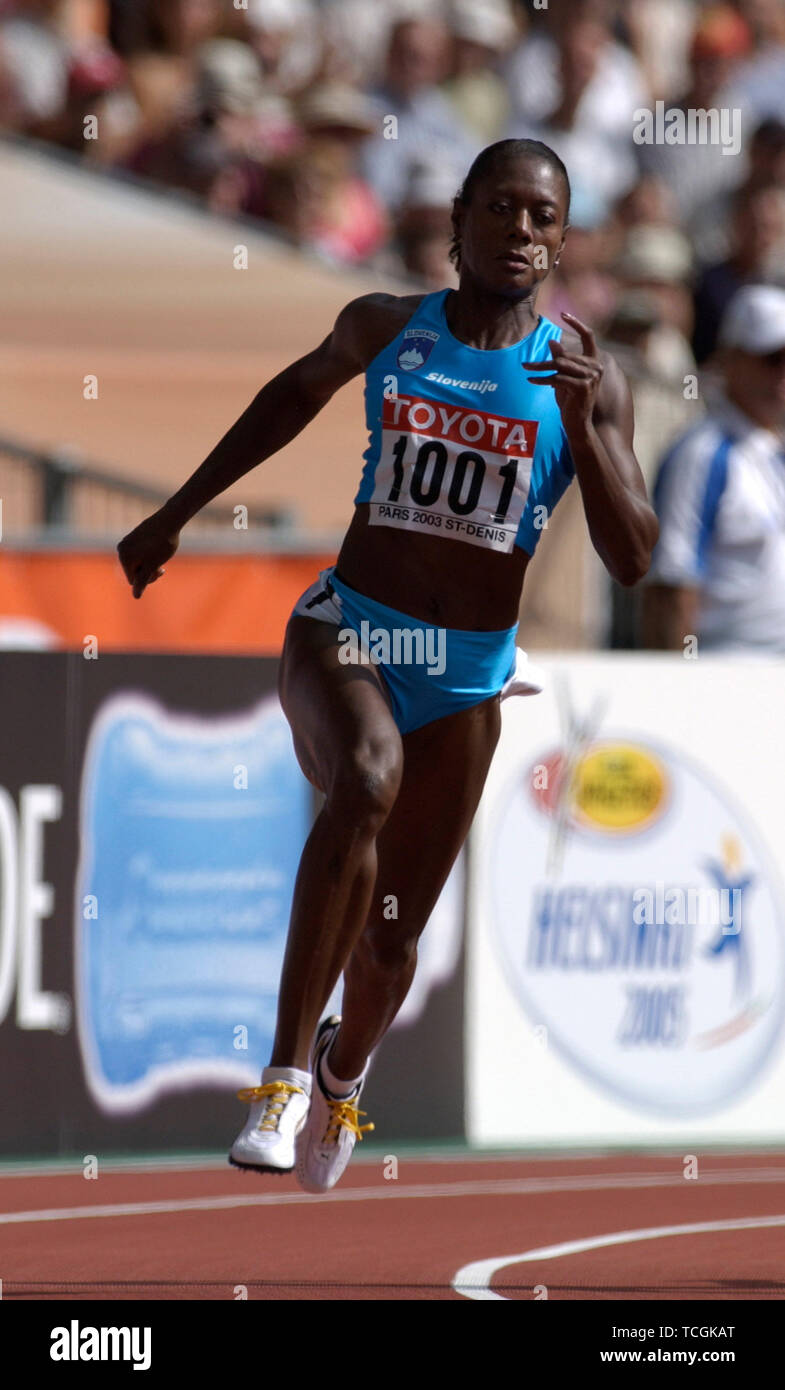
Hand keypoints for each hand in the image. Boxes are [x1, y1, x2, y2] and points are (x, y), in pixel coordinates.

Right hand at [117, 508, 179, 598]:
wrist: (169, 520)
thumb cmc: (162, 545)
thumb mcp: (152, 566)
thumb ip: (142, 581)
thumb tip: (135, 597)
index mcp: (124, 558)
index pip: (133, 580)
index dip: (148, 579)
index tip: (160, 570)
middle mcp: (121, 549)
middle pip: (134, 571)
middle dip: (148, 571)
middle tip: (162, 566)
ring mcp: (127, 542)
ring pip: (138, 562)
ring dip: (150, 563)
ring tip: (161, 556)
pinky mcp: (133, 536)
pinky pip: (139, 552)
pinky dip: (148, 554)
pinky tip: (158, 547)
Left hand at [522, 312, 603, 431]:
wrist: (578, 425)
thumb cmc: (570, 402)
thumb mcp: (563, 378)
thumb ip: (560, 360)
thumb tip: (551, 341)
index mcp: (593, 362)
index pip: (589, 336)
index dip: (577, 323)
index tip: (563, 313)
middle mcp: (596, 367)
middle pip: (564, 356)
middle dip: (543, 361)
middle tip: (525, 363)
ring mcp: (591, 377)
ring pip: (560, 366)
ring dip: (540, 368)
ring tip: (526, 369)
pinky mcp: (583, 387)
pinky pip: (558, 379)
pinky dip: (542, 379)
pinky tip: (531, 380)